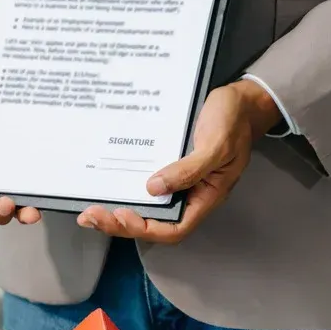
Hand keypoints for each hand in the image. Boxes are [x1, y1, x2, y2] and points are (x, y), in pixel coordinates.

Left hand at [76, 80, 279, 243]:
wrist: (240, 100)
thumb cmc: (234, 121)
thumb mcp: (217, 144)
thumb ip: (189, 169)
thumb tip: (153, 188)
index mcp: (204, 197)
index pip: (173, 229)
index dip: (146, 229)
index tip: (122, 216)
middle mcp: (188, 194)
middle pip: (152, 222)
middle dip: (120, 224)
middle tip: (90, 216)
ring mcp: (176, 182)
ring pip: (144, 206)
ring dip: (116, 211)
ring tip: (90, 209)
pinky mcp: (166, 166)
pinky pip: (142, 183)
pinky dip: (123, 187)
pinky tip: (104, 183)